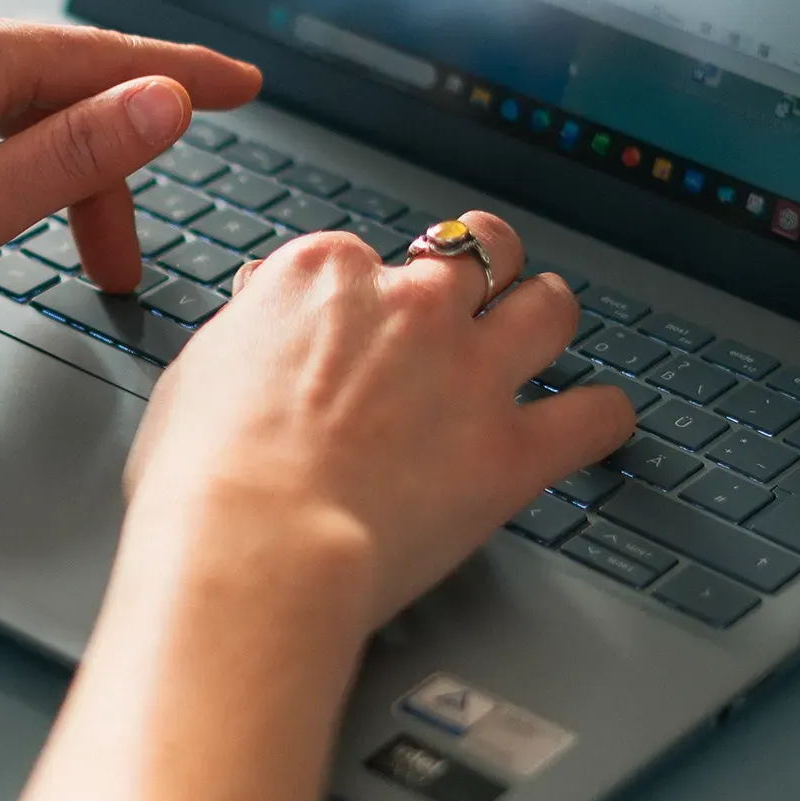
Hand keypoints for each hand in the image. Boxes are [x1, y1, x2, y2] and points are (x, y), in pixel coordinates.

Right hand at [123, 213, 636, 649]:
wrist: (254, 548)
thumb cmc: (204, 479)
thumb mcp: (197, 372)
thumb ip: (250, 334)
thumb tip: (263, 327)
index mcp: (323, 278)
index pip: (363, 254)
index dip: (364, 292)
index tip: (357, 329)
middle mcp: (408, 307)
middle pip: (474, 252)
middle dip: (478, 270)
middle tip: (471, 299)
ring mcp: (470, 372)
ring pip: (551, 306)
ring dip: (548, 317)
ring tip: (540, 336)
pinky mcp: (512, 450)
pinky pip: (597, 416)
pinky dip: (602, 419)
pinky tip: (593, 426)